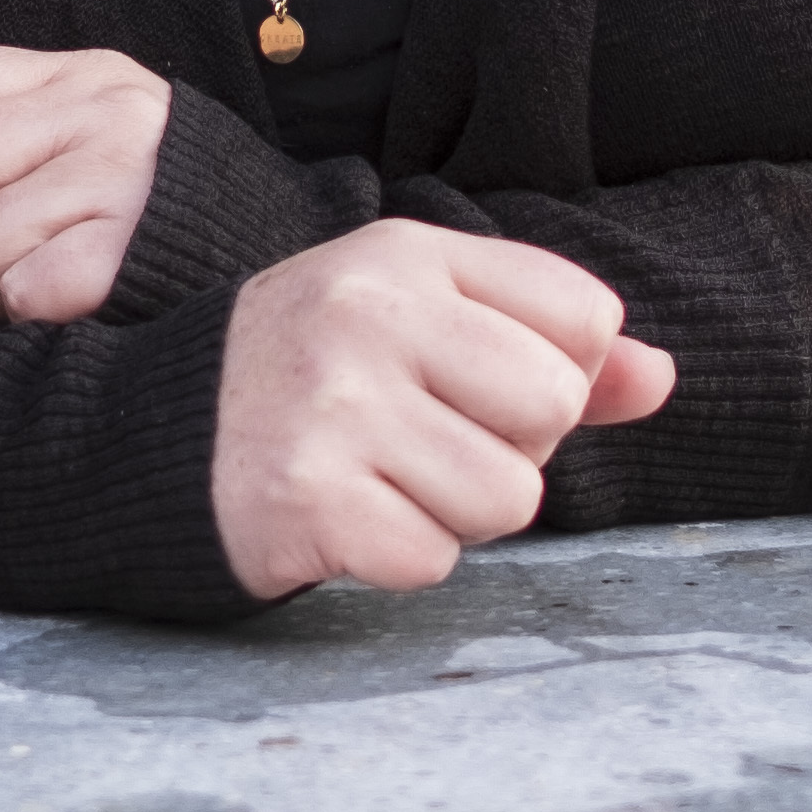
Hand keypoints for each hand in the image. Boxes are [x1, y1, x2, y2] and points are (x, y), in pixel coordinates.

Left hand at [0, 44, 171, 325]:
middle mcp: (100, 109)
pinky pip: (22, 294)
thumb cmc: (141, 234)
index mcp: (74, 76)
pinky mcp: (133, 253)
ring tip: (51, 279)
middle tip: (10, 255)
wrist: (282, 271)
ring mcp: (122, 176)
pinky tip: (76, 306)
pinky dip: (32, 317)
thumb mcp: (43, 185)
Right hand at [213, 221, 676, 598]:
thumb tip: (660, 377)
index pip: (584, 317)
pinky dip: (399, 555)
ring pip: (508, 497)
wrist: (151, 441)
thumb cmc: (313, 377)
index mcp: (407, 253)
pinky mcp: (308, 497)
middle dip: (514, 446)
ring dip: (459, 512)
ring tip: (387, 478)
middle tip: (427, 438)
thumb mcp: (421, 321)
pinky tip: (347, 517)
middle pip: (554, 406)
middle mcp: (370, 312)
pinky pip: (433, 558)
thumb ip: (546, 343)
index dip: (556, 371)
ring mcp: (334, 404)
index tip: (476, 381)